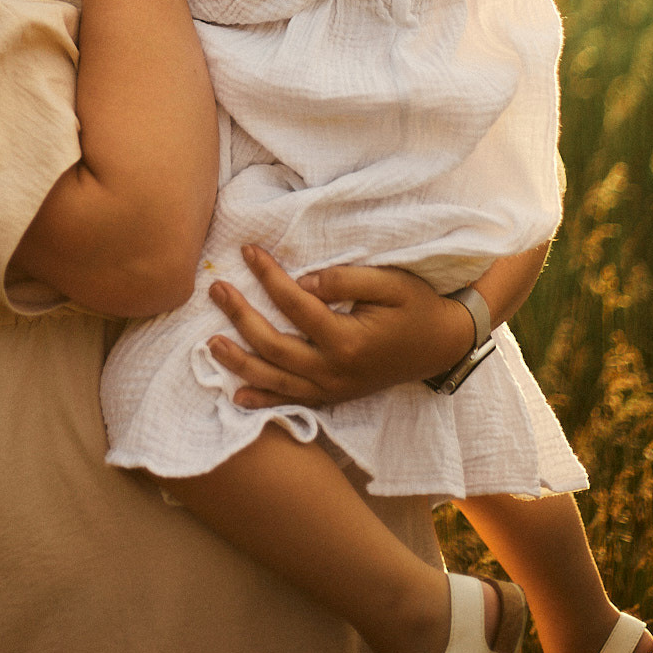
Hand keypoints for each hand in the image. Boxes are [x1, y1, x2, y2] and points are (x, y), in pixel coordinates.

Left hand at [205, 245, 475, 407]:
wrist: (443, 345)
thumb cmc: (417, 307)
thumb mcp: (391, 283)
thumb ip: (346, 280)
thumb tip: (304, 281)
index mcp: (348, 340)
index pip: (295, 304)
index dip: (268, 276)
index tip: (248, 250)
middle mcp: (335, 371)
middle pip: (274, 346)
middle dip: (241, 317)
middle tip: (217, 289)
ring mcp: (333, 389)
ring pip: (276, 380)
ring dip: (240, 362)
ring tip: (210, 343)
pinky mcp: (334, 396)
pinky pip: (292, 402)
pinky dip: (263, 400)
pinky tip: (237, 395)